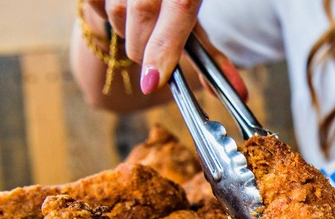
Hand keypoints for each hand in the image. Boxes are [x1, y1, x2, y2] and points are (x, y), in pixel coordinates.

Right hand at [86, 0, 246, 98]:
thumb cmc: (174, 3)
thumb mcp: (194, 22)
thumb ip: (211, 57)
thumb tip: (239, 94)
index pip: (180, 8)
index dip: (164, 46)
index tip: (153, 82)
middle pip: (142, 15)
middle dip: (145, 48)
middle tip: (153, 57)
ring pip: (117, 12)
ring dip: (127, 30)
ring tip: (140, 24)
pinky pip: (95, 3)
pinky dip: (104, 13)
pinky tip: (119, 8)